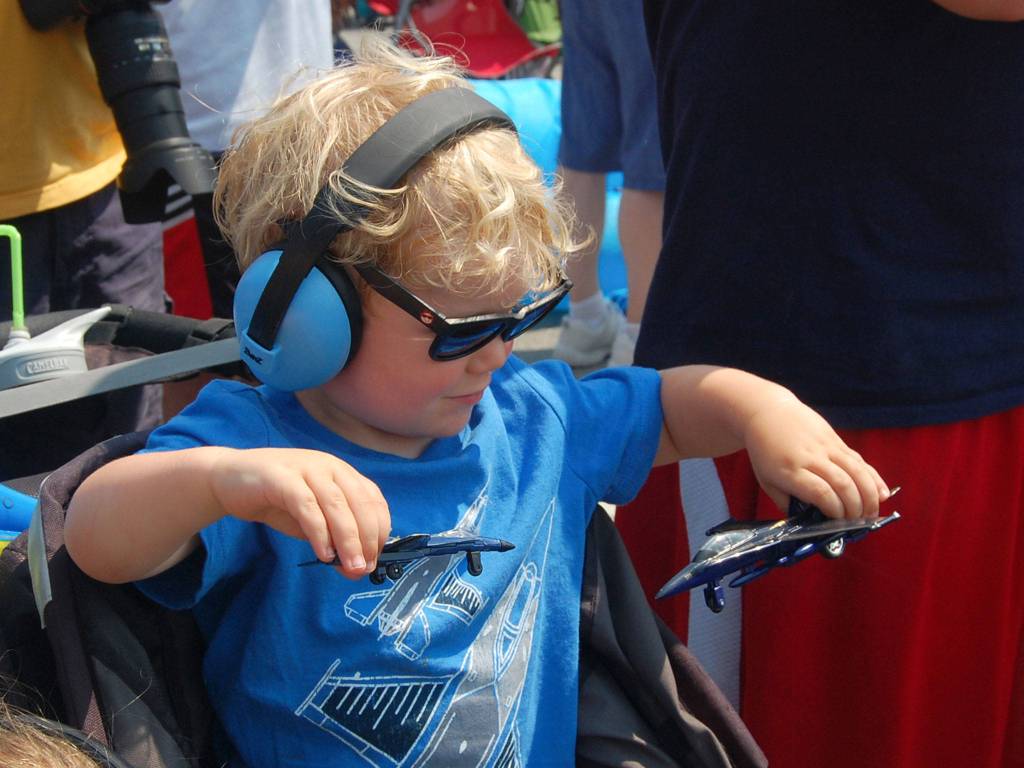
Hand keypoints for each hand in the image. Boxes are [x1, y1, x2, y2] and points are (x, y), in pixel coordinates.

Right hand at [208, 448, 389, 577]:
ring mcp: (306, 468)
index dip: (380, 530)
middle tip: (364, 568)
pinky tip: (323, 554)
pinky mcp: (281, 477)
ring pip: (337, 505)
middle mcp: (330, 467)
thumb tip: (356, 567)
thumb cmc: (276, 501)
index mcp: (342, 474)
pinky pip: (307, 506)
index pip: (374, 500)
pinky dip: (319, 532)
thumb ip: (334, 539)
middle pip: (360, 503)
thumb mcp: (312, 521)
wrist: (228, 479)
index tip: (375, 559)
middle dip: (367, 539)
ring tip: (351, 567)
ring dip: (349, 539)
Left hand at [743, 396, 889, 518]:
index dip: (834, 510)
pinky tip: (883, 494)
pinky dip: (874, 478)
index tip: (837, 523)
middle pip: (843, 484)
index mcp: (790, 470)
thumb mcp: (767, 481)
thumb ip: (787, 503)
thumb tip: (809, 525)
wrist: (767, 411)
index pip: (820, 492)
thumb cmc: (765, 451)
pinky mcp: (836, 440)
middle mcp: (811, 457)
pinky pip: (859, 460)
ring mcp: (826, 446)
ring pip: (857, 471)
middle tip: (857, 524)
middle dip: (855, 508)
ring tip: (871, 514)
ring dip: (869, 496)